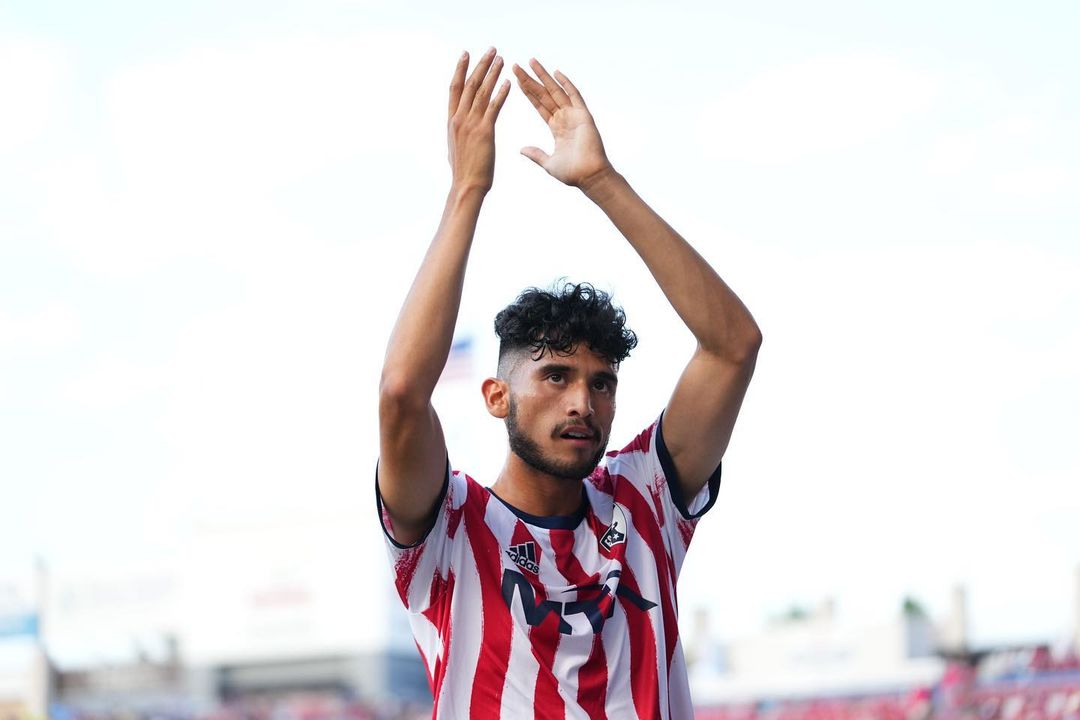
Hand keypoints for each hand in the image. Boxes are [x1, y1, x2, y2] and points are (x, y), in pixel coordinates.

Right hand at [448, 48, 510, 192]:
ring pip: (481, 92)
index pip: (454, 88)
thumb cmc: (463, 171)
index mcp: (451, 121)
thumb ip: (458, 132)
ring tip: (501, 59)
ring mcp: (470, 124)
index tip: (466, 54)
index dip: (461, 70)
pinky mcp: (484, 132)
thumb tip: (457, 127)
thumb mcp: (455, 146)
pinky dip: (501, 93)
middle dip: (480, 65)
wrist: (466, 186)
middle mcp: (459, 119)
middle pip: (469, 84)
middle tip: (491, 49)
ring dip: (492, 73)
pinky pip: (493, 107)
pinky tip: (508, 82)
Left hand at [513, 59, 612, 188]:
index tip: (516, 80)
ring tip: (531, 62)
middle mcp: (564, 118)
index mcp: (556, 128)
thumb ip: (536, 154)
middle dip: (530, 80)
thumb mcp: (548, 163)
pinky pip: (574, 96)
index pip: (539, 105)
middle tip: (516, 65)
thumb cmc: (572, 172)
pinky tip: (556, 73)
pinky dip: (566, 84)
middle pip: (544, 94)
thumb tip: (521, 149)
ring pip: (555, 91)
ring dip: (543, 76)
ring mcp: (574, 115)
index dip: (528, 92)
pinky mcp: (583, 115)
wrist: (589, 176)